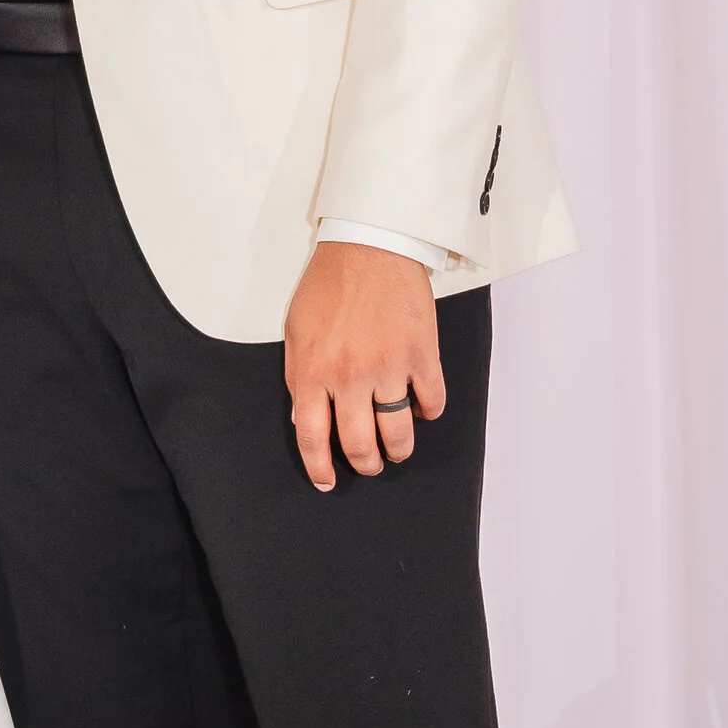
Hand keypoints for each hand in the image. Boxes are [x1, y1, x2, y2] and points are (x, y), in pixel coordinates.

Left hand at [284, 241, 442, 493]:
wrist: (370, 247)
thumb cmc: (330, 284)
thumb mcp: (296, 331)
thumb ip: (298, 375)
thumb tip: (304, 415)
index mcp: (313, 372)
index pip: (312, 436)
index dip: (320, 466)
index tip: (327, 481)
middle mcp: (349, 377)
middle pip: (358, 443)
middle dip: (364, 463)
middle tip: (369, 464)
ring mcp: (389, 368)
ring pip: (397, 431)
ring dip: (398, 449)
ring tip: (397, 450)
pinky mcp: (422, 356)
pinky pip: (431, 401)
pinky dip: (428, 412)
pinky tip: (421, 410)